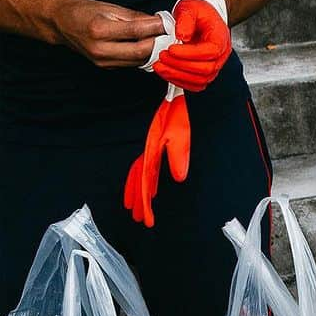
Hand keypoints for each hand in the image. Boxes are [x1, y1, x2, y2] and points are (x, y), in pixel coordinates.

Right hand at [51, 0, 162, 67]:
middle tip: (171, 36)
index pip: (136, 31)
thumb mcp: (106, 7)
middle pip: (140, 51)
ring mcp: (103, 61)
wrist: (59, 24)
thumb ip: (133, 16)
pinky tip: (149, 48)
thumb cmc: (81, 10)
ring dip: (153, 52)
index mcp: (100, 29)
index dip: (155, 28)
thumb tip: (155, 21)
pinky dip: (142, 56)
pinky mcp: (106, 67)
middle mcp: (101, 49)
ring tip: (163, 41)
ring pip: (138, 61)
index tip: (168, 24)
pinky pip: (130, 63)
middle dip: (159, 44)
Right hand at [123, 94, 190, 227]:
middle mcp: (147, 153)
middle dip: (138, 201)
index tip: (145, 218)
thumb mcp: (180, 133)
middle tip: (138, 219)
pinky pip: (143, 167)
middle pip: (138, 182)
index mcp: (151, 152)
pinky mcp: (153, 146)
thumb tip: (178, 178)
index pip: (144, 183)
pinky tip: (148, 189)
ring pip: (139, 175)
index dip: (144, 202)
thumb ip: (178, 155)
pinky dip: (142, 180)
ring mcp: (149, 149)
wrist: (173, 96)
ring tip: (135, 208)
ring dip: (136, 192)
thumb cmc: (177, 113)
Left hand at [153, 0, 230, 91]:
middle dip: (180, 66)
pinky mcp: (205, 74)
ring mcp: (214, 67)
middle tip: (161, 57)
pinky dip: (180, 81)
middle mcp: (220, 56)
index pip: (209, 52)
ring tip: (160, 67)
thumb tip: (181, 36)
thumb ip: (186, 20)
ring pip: (200, 80)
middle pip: (205, 70)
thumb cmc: (199, 11)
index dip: (189, 54)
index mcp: (220, 39)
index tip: (171, 49)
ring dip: (178, 76)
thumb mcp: (190, 7)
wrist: (203, 16)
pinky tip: (167, 73)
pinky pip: (195, 85)